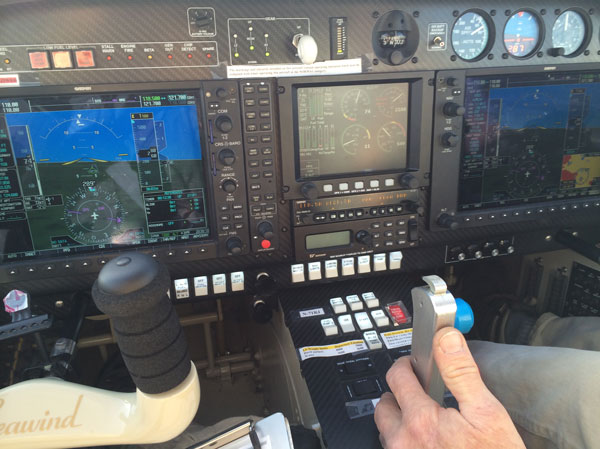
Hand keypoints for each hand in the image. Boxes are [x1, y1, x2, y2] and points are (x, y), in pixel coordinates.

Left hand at [374, 327, 524, 448]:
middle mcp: (403, 442)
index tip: (414, 363)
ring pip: (386, 431)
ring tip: (425, 420)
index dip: (407, 364)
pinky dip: (404, 442)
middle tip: (420, 393)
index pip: (397, 376)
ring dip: (399, 420)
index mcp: (421, 420)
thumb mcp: (486, 413)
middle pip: (384, 405)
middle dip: (399, 394)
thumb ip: (461, 372)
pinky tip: (428, 444)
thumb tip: (447, 338)